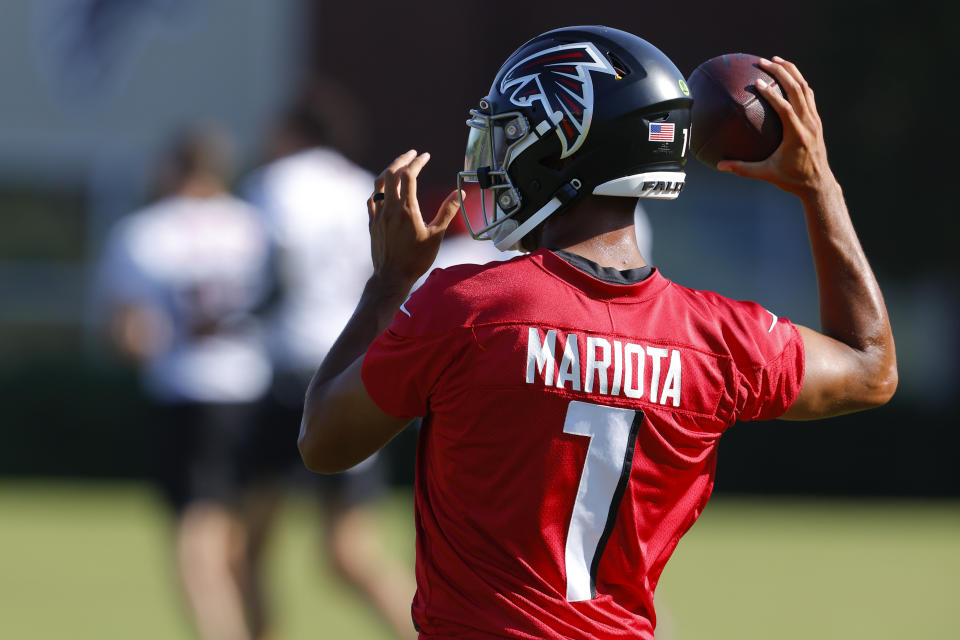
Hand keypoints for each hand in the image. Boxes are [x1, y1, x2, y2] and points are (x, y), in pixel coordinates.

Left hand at [366, 150, 462, 289]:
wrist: (392, 277)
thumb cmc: (416, 259)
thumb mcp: (436, 235)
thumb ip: (448, 212)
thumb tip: (460, 193)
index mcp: (407, 210)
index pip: (409, 175)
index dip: (417, 162)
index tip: (425, 156)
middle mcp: (390, 209)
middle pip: (391, 174)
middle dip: (402, 160)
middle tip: (413, 154)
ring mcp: (378, 215)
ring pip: (379, 184)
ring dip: (389, 171)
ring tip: (398, 166)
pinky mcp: (372, 222)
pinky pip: (372, 198)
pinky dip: (379, 188)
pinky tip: (384, 189)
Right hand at [717, 57, 835, 197]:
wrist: (818, 184)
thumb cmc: (791, 180)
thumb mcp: (766, 174)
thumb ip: (743, 169)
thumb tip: (720, 166)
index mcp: (796, 135)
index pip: (785, 108)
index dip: (772, 94)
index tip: (758, 82)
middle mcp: (808, 124)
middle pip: (798, 90)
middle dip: (782, 72)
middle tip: (764, 61)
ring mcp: (814, 120)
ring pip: (805, 88)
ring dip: (792, 72)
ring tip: (776, 60)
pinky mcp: (816, 121)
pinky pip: (808, 95)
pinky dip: (798, 82)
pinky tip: (786, 76)